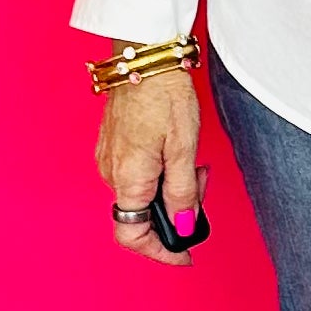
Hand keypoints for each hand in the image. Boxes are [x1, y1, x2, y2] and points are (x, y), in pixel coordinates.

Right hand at [94, 65, 203, 266]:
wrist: (145, 56)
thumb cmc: (164, 97)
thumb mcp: (184, 149)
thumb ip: (183, 194)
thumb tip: (184, 228)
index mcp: (128, 180)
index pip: (132, 237)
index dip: (160, 252)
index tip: (185, 254)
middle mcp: (111, 173)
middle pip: (142, 215)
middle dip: (176, 211)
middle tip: (201, 184)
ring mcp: (109, 158)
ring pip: (141, 193)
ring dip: (170, 189)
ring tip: (193, 163)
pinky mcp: (113, 144)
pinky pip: (136, 174)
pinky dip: (159, 173)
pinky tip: (176, 153)